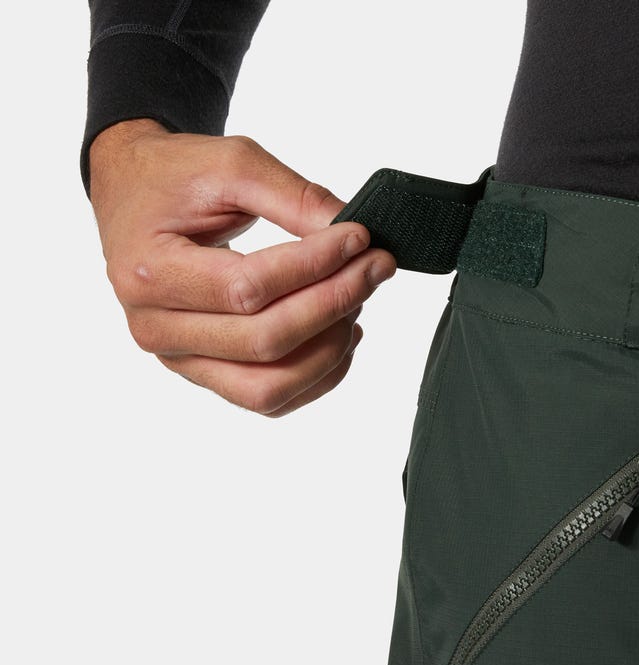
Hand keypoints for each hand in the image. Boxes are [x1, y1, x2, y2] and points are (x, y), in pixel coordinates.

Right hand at [88, 119, 395, 415]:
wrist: (134, 196)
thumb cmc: (175, 178)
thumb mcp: (231, 164)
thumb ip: (295, 198)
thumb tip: (356, 238)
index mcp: (149, 272)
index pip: (248, 287)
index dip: (316, 265)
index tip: (360, 237)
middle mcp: (156, 328)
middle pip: (265, 341)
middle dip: (334, 303)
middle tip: (375, 267)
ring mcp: (179, 360)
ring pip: (269, 386)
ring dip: (330, 349)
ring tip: (357, 301)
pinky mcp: (204, 373)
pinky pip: (269, 398)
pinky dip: (317, 376)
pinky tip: (340, 334)